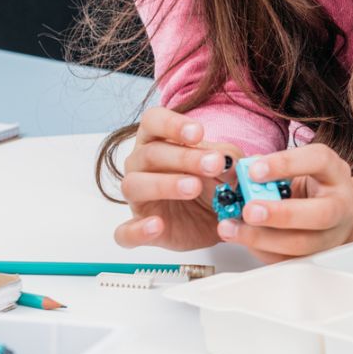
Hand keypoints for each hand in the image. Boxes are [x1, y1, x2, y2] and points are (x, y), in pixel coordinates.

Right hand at [114, 107, 239, 251]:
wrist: (217, 221)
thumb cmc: (214, 183)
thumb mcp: (227, 167)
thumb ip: (227, 158)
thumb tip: (226, 160)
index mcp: (157, 141)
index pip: (152, 121)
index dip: (171, 124)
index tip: (198, 133)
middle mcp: (140, 165)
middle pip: (150, 153)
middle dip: (183, 157)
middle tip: (213, 164)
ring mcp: (137, 198)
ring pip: (135, 185)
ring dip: (164, 185)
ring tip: (194, 188)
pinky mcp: (137, 229)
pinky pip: (125, 232)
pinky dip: (137, 230)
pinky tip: (157, 225)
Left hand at [218, 143, 352, 262]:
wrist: (332, 208)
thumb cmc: (312, 183)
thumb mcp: (297, 166)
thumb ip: (270, 167)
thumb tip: (241, 172)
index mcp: (335, 173)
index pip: (319, 161)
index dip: (286, 164)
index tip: (253, 170)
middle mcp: (340, 204)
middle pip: (320, 214)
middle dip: (280, 214)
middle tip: (249, 210)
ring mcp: (331, 234)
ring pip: (302, 244)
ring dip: (262, 238)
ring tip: (232, 228)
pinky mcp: (315, 255)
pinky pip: (287, 259)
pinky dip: (260, 250)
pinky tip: (243, 239)